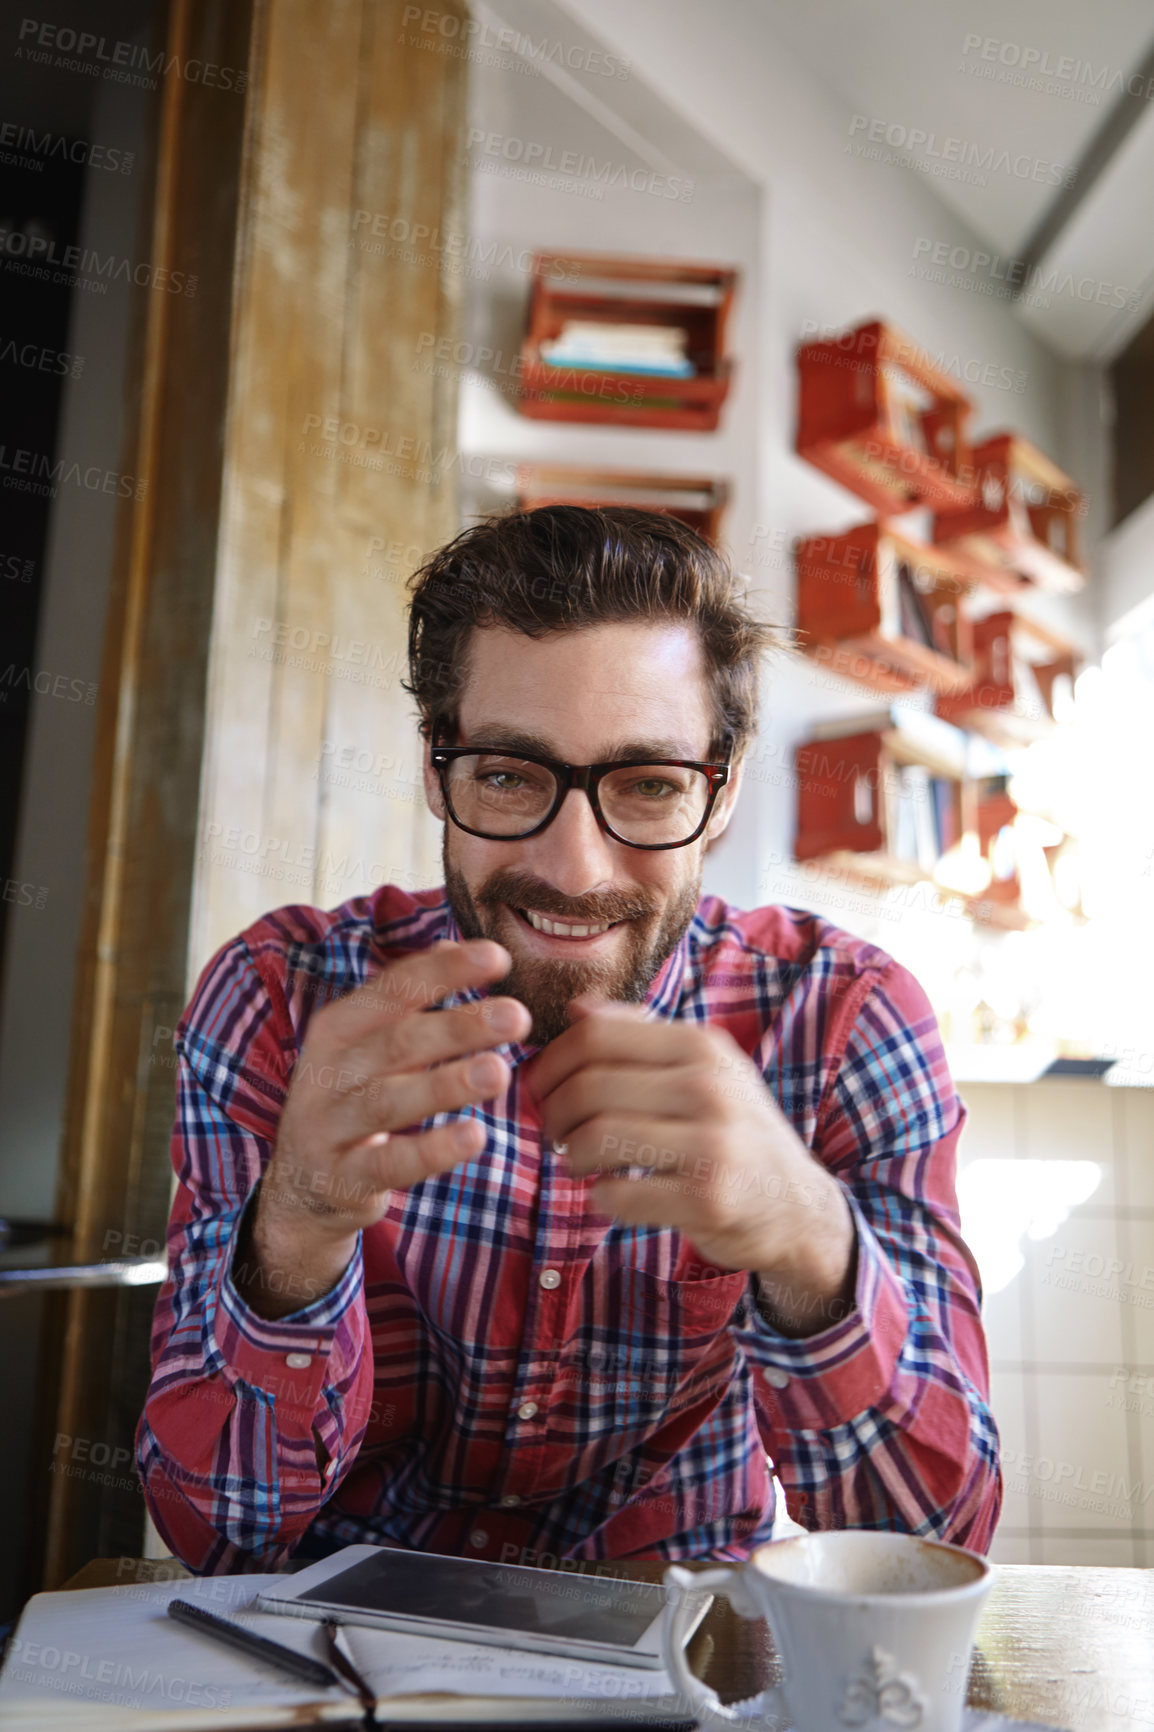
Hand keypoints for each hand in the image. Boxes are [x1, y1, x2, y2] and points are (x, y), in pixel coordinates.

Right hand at [240, 940, 529, 1315]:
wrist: (301, 1184)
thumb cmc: (352, 1097)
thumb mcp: (368, 1044)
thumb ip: (408, 998)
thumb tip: (452, 941)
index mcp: (338, 1028)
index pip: (392, 989)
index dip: (444, 971)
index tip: (499, 959)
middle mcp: (328, 1071)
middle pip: (397, 1043)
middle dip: (458, 1027)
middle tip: (517, 1016)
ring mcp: (330, 1126)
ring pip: (390, 1100)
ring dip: (447, 1085)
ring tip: (500, 1072)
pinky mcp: (343, 1177)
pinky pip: (390, 1162)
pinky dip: (433, 1150)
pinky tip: (476, 1136)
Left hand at [524, 998, 855, 1336]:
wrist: (795, 1203)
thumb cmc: (733, 1129)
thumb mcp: (703, 1068)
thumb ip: (641, 1034)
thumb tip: (577, 1007)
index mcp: (702, 1046)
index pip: (596, 1035)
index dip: (550, 1063)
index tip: (541, 1089)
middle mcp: (710, 1087)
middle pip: (589, 1087)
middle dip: (553, 1114)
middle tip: (553, 1133)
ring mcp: (713, 1143)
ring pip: (596, 1138)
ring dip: (570, 1156)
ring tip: (577, 1162)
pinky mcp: (708, 1199)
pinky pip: (617, 1195)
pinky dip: (599, 1197)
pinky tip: (610, 1194)